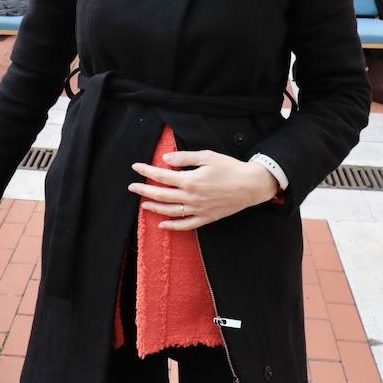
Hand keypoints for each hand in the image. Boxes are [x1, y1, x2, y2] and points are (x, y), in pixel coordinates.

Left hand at [128, 149, 279, 231]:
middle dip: (144, 190)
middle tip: (132, 187)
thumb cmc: (229, 168)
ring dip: (154, 208)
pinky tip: (162, 224)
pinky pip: (185, 225)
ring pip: (170, 211)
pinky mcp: (206, 218)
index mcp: (190, 180)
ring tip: (143, 204)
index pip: (161, 176)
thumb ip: (184, 157)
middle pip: (161, 195)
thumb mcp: (207, 156)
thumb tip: (165, 159)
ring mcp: (198, 210)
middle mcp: (191, 197)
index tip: (136, 167)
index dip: (146, 171)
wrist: (250, 185)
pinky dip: (172, 226)